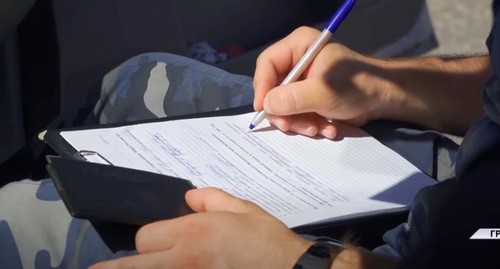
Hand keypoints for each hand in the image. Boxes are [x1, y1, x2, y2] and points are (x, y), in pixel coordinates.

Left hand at [89, 188, 311, 268]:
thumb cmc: (265, 238)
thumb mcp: (241, 208)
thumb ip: (209, 198)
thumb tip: (189, 198)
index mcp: (191, 233)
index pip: (145, 237)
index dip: (149, 237)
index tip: (157, 239)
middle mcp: (182, 260)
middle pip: (135, 264)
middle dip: (117, 267)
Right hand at [253, 26, 390, 138]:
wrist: (385, 99)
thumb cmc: (358, 86)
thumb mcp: (323, 92)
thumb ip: (293, 98)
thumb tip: (267, 105)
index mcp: (299, 46)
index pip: (268, 64)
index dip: (263, 87)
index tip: (264, 109)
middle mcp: (297, 61)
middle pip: (273, 88)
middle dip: (285, 112)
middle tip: (292, 127)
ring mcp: (303, 81)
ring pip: (285, 106)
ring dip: (300, 122)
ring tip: (319, 129)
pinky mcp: (309, 98)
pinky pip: (297, 114)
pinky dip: (310, 124)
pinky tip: (327, 128)